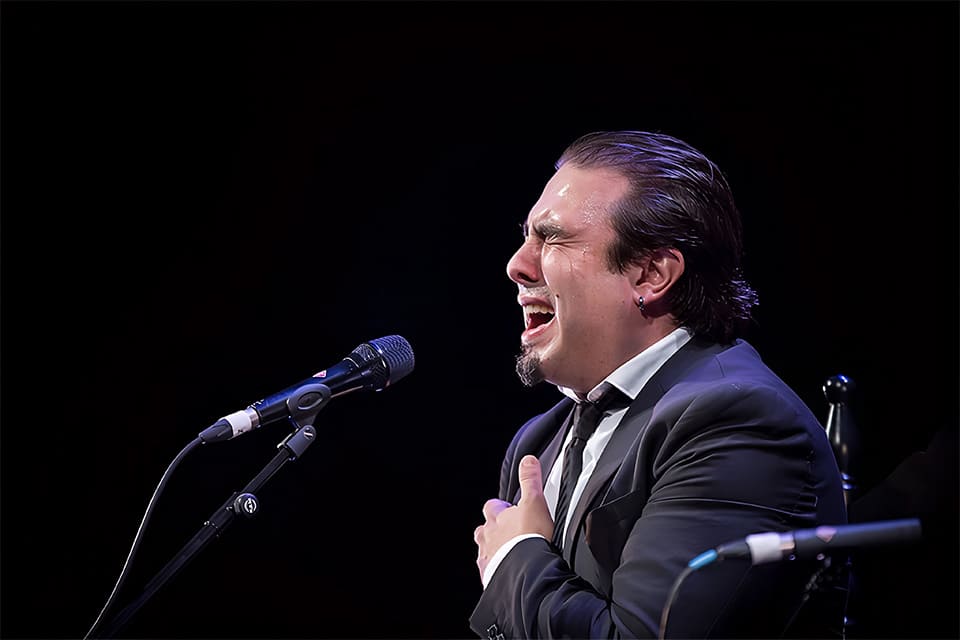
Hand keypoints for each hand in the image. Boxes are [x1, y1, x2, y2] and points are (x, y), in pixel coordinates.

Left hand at [474, 454, 553, 577]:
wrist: (527, 571)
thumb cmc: (531, 538)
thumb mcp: (534, 502)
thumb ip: (530, 480)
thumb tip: (528, 460)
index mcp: (496, 519)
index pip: (492, 507)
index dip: (500, 507)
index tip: (509, 508)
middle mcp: (488, 537)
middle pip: (484, 529)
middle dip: (494, 529)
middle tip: (510, 531)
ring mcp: (488, 557)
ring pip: (485, 549)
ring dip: (495, 549)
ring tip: (508, 552)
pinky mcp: (491, 576)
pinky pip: (489, 571)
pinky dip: (496, 570)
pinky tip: (507, 570)